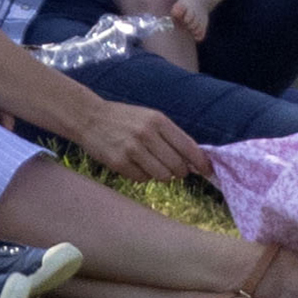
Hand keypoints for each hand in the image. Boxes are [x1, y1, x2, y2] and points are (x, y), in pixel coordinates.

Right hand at [78, 100, 210, 181]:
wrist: (89, 118)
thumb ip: (171, 136)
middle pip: (177, 166)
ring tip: (153, 164)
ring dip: (162, 175)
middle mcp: (146, 134)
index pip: (188, 146)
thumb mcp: (149, 118)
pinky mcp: (119, 163)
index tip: (208, 170)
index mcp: (157, 120)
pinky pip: (143, 179)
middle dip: (180, 171)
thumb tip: (194, 160)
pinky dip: (143, 176)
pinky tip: (136, 164)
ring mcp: (132, 149)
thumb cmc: (124, 119)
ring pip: (162, 176)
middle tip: (175, 169)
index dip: (201, 162)